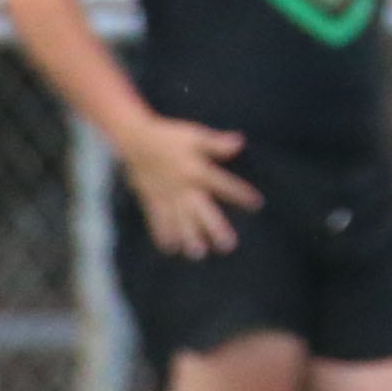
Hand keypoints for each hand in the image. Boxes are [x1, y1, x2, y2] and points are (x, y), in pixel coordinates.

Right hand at [117, 118, 259, 258]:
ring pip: (180, 220)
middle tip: (228, 246)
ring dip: (189, 237)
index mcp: (197, 170)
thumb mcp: (195, 136)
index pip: (223, 185)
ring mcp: (166, 196)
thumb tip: (240, 143)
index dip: (240, 194)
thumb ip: (217, 143)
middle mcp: (182, 187)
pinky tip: (170, 248)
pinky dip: (163, 234)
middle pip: (202, 211)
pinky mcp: (152, 199)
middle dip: (215, 228)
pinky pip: (157, 220)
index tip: (257, 204)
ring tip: (199, 254)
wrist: (134, 140)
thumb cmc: (169, 136)